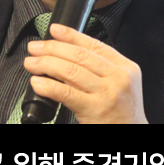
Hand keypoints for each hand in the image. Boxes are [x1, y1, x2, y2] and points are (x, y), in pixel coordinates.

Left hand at [24, 23, 147, 123]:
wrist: (131, 135)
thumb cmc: (121, 112)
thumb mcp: (120, 84)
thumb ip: (101, 68)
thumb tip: (65, 52)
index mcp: (126, 67)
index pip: (95, 45)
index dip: (71, 35)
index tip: (54, 30)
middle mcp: (119, 78)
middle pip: (80, 56)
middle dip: (53, 48)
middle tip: (35, 48)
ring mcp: (108, 93)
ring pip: (71, 71)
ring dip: (46, 64)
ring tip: (31, 63)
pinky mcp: (95, 110)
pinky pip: (66, 93)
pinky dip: (49, 86)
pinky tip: (37, 83)